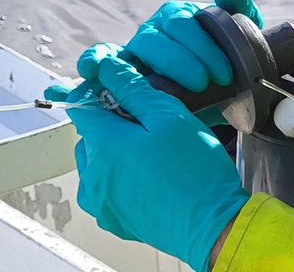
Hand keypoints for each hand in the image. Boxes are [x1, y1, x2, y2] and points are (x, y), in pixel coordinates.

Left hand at [65, 58, 249, 271]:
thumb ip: (134, 89)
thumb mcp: (169, 116)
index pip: (81, 106)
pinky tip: (151, 174)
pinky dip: (121, 176)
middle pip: (90, 135)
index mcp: (103, 146)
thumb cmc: (195, 173)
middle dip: (113, 124)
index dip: (100, 90)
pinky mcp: (113, 219)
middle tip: (148, 123)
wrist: (212, 224)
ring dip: (116, 151)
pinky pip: (106, 187)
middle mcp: (92, 177)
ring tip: (152, 152)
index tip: (120, 88)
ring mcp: (100, 202)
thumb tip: (109, 68)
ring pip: (97, 161)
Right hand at [109, 0, 264, 91]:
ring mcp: (135, 50)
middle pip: (158, 40)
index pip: (184, 24)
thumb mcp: (239, 33)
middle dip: (181, 61)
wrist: (220, 95)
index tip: (223, 72)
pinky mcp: (120, 71)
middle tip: (204, 82)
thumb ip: (235, 3)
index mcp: (178, 17)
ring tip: (163, 88)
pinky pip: (103, 59)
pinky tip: (91, 69)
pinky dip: (94, 59)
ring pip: (133, 50)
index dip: (203, 47)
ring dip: (148, 69)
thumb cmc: (227, 60)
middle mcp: (154, 31)